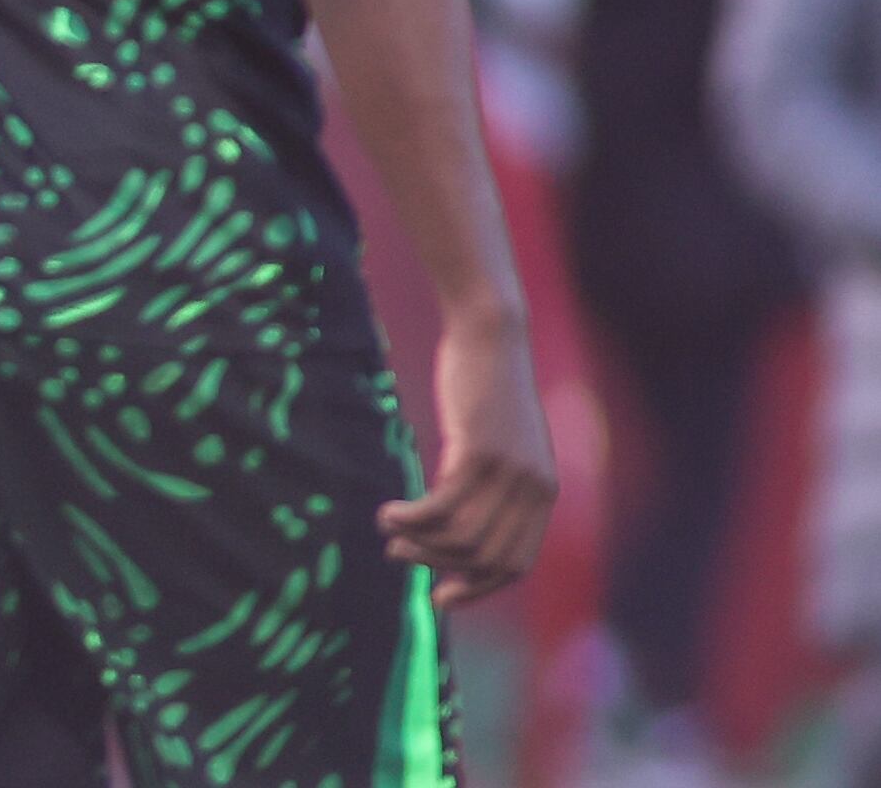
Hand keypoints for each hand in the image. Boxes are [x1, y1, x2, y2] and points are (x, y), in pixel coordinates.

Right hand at [378, 307, 555, 609]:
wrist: (491, 333)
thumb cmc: (486, 384)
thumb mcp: (497, 440)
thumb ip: (491, 481)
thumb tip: (454, 523)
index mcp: (542, 493)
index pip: (516, 565)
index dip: (478, 588)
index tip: (439, 596)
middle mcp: (533, 490)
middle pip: (485, 558)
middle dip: (438, 566)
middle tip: (398, 554)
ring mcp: (509, 472)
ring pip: (462, 537)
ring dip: (419, 544)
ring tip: (388, 529)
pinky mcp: (479, 451)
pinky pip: (442, 506)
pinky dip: (410, 518)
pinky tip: (387, 511)